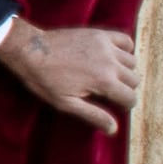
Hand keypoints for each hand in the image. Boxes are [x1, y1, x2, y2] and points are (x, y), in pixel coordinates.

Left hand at [0, 20, 139, 134]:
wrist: (29, 50)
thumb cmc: (44, 79)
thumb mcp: (66, 103)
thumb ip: (93, 115)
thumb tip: (113, 129)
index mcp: (104, 81)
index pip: (130, 97)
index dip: (124, 105)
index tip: (115, 106)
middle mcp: (110, 62)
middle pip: (134, 80)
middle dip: (125, 89)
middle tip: (108, 92)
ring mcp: (106, 46)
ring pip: (132, 61)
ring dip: (125, 70)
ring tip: (108, 75)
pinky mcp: (100, 34)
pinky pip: (125, 40)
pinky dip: (125, 49)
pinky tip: (113, 57)